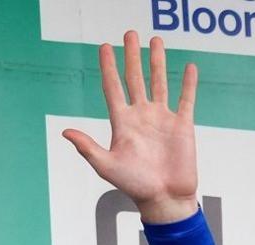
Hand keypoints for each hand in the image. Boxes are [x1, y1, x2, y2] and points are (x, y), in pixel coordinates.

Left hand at [62, 32, 198, 224]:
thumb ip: (87, 147)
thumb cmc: (133, 186)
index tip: (104, 47)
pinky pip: (186, 99)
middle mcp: (141, 117)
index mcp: (122, 124)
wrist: (163, 199)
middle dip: (132, 56)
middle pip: (135, 79)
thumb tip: (65, 131)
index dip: (108, 67)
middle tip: (130, 34)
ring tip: (155, 40)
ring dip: (157, 62)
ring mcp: (162, 119)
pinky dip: (188, 84)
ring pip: (159, 82)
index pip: (113, 88)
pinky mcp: (182, 125)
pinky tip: (189, 67)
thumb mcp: (106, 166)